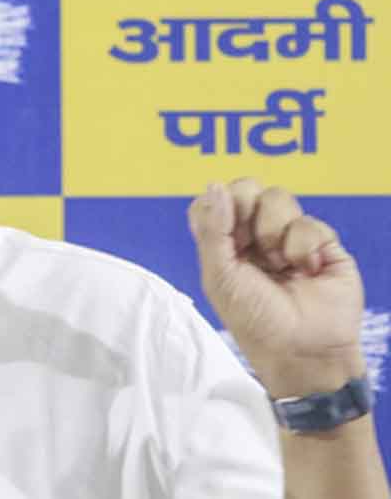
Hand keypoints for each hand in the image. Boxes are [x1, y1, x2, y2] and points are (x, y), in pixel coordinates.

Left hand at [188, 178, 365, 396]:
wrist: (302, 349)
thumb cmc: (254, 319)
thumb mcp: (219, 276)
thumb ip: (213, 229)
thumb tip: (215, 185)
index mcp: (224, 242)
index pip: (214, 200)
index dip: (217, 206)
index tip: (222, 233)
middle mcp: (254, 235)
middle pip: (246, 188)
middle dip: (245, 211)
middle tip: (248, 244)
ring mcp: (288, 236)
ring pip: (277, 197)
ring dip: (273, 232)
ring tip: (278, 264)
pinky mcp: (321, 243)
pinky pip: (309, 221)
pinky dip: (302, 247)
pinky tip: (305, 271)